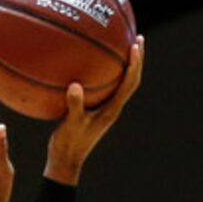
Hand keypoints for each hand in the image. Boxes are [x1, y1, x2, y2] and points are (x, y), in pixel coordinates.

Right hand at [43, 39, 144, 183]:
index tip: (135, 45)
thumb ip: (74, 106)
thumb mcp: (70, 125)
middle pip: (131, 80)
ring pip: (120, 83)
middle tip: (137, 38)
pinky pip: (103, 87)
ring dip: (124, 65)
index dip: (135, 64)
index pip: (130, 83)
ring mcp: (104, 110)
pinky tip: (91, 64)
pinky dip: (102, 73)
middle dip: (136, 59)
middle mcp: (112, 108)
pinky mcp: (94, 111)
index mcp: (112, 110)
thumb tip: (75, 86)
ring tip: (122, 45)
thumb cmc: (69, 145)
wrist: (65, 162)